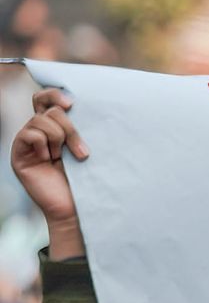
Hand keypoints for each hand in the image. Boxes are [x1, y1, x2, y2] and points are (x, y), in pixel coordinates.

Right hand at [11, 89, 87, 259]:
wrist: (77, 208)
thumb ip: (82, 129)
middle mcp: (38, 132)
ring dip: (61, 138)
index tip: (72, 104)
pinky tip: (49, 160)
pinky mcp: (19, 154)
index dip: (55, 94)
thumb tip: (94, 106)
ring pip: (41, 120)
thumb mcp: (86, 150)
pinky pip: (29, 134)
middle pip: (47, 107)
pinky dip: (43, 145)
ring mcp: (27, 142)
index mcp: (54, 127)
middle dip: (69, 126)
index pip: (46, 99)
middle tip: (82, 149)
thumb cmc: (88, 181)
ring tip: (67, 159)